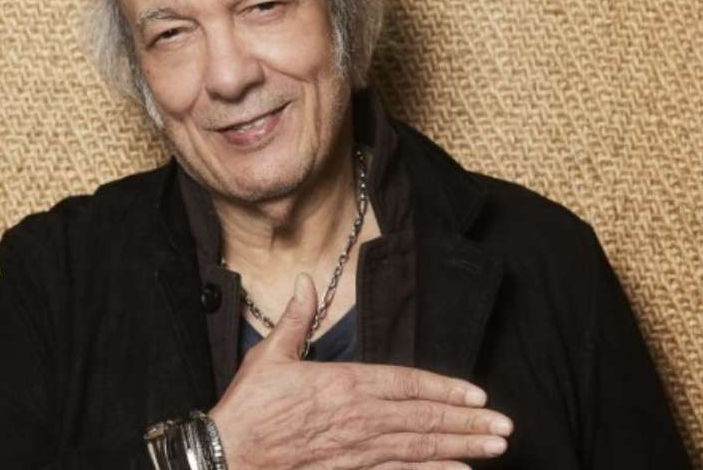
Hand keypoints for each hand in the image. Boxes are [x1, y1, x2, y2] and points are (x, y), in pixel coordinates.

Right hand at [209, 273, 513, 469]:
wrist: (229, 453)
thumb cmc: (249, 406)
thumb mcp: (270, 355)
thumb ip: (295, 319)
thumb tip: (304, 282)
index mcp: (342, 383)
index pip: (406, 384)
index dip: (444, 388)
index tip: (477, 394)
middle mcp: (358, 418)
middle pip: (423, 418)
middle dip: (467, 421)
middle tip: (505, 426)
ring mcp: (357, 450)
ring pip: (419, 448)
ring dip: (460, 446)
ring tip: (494, 447)